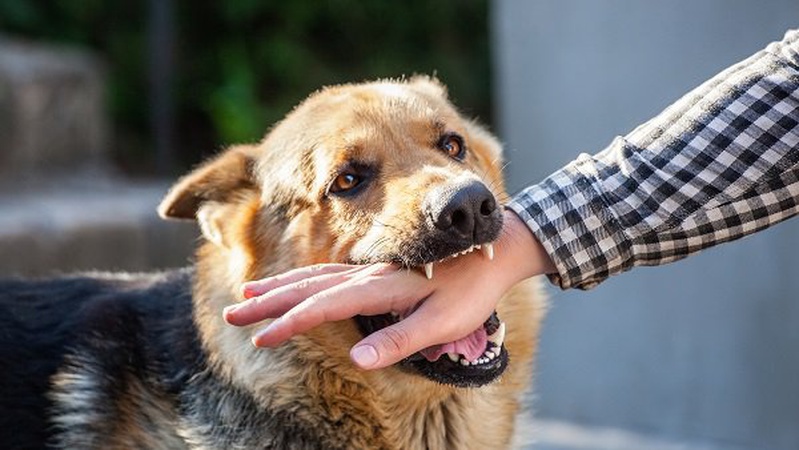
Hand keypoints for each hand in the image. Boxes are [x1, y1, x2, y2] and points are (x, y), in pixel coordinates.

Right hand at [223, 210, 554, 369]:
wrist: (495, 250)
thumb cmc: (472, 291)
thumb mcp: (443, 322)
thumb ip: (401, 339)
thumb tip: (358, 359)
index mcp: (381, 287)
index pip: (325, 307)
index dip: (291, 323)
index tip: (261, 337)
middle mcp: (369, 274)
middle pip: (308, 287)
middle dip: (269, 301)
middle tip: (234, 311)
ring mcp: (371, 269)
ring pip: (315, 276)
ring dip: (280, 286)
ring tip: (249, 293)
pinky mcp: (377, 270)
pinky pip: (330, 273)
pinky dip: (304, 279)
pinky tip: (295, 285)